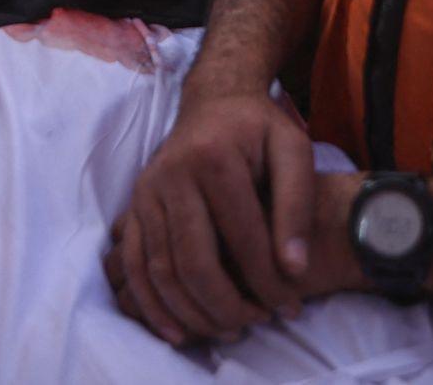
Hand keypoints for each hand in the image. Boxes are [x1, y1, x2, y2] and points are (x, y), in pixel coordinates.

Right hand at [104, 91, 316, 344]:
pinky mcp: (134, 207)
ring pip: (161, 270)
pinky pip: (134, 266)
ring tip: (229, 330)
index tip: (290, 307)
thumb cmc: (258, 127)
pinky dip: (152, 304)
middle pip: (194, 260)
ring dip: (193, 312)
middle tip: (257, 324)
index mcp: (213, 158)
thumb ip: (298, 205)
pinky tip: (179, 330)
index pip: (242, 237)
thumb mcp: (293, 149)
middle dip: (227, 305)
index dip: (268, 280)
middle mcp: (171, 175)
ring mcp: (146, 192)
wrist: (213, 102)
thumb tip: (294, 269)